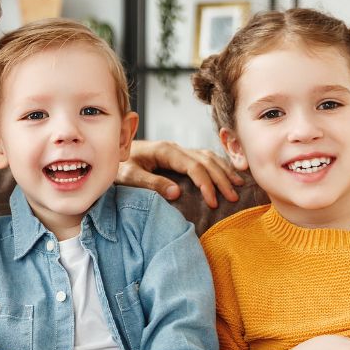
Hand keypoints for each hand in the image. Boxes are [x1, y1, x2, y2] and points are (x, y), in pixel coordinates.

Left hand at [119, 140, 243, 207]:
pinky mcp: (179, 155)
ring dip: (224, 170)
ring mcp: (178, 150)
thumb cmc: (118, 164)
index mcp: (165, 150)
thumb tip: (176, 193)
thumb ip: (150, 183)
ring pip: (208, 157)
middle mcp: (175, 148)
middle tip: (233, 197)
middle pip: (206, 161)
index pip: (193, 166)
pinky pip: (204, 157)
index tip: (213, 202)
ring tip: (239, 185)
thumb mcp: (129, 175)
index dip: (206, 184)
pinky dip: (219, 165)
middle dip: (221, 179)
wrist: (111, 151)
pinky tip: (228, 173)